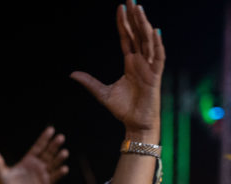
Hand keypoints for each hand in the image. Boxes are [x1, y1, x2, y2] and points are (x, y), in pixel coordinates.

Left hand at [0, 126, 68, 183]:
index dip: (44, 138)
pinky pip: (55, 177)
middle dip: (54, 145)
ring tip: (64, 152)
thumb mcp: (1, 173)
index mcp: (28, 160)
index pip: (38, 147)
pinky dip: (59, 173)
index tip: (51, 129)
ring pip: (53, 164)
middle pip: (48, 153)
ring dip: (59, 158)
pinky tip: (64, 168)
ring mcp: (43, 175)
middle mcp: (38, 165)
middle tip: (60, 137)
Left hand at [70, 2, 163, 140]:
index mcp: (130, 63)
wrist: (135, 124)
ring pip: (148, 41)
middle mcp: (141, 62)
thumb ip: (89, 82)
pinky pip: (158, 57)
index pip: (127, 38)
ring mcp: (149, 68)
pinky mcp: (155, 77)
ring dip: (144, 25)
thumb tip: (72, 74)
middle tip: (131, 0)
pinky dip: (157, 45)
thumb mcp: (102, 93)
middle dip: (135, 17)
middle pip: (138, 34)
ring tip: (139, 9)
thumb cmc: (123, 110)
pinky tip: (155, 31)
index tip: (121, 7)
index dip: (124, 23)